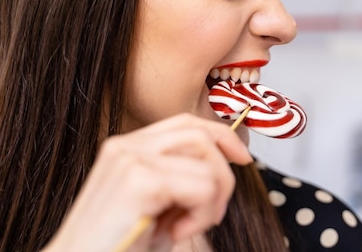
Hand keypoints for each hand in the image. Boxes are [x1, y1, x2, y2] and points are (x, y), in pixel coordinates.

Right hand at [43, 113, 252, 251]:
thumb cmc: (118, 246)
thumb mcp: (156, 204)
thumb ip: (180, 177)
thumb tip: (223, 163)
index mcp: (128, 147)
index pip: (186, 123)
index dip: (221, 135)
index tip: (242, 158)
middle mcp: (127, 146)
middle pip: (201, 135)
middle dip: (223, 175)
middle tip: (211, 214)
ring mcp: (130, 159)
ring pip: (207, 162)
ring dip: (212, 200)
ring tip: (187, 227)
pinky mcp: (138, 181)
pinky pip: (202, 187)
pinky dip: (201, 214)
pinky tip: (174, 233)